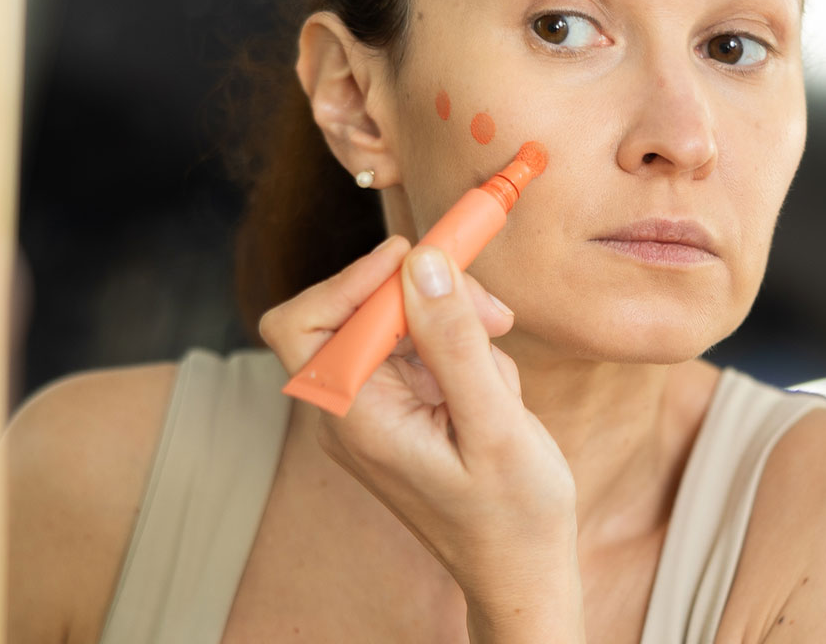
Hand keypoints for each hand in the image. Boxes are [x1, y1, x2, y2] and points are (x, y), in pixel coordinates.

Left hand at [259, 237, 584, 636]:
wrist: (523, 569)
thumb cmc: (511, 517)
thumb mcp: (494, 427)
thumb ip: (454, 343)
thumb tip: (423, 264)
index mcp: (355, 418)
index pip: (303, 325)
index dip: (347, 279)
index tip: (413, 255)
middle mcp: (353, 406)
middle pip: (357, 309)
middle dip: (424, 294)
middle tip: (491, 309)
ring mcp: (378, 404)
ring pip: (398, 319)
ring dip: (454, 322)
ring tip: (503, 362)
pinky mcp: (406, 401)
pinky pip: (423, 344)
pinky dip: (463, 346)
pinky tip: (497, 388)